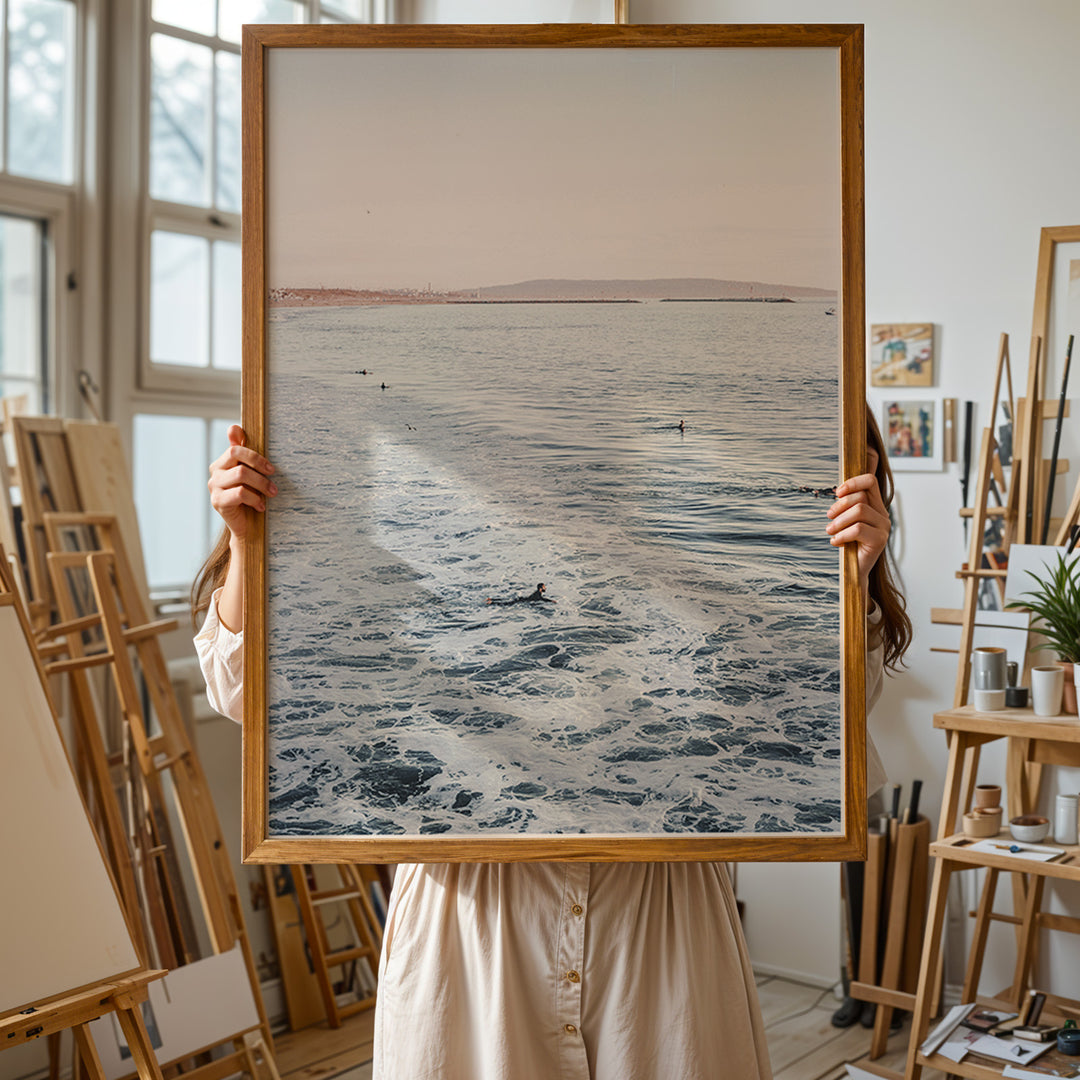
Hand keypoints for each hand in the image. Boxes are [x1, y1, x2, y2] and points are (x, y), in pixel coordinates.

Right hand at [208, 425, 276, 540]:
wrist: (247, 527)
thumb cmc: (252, 497)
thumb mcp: (251, 474)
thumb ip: (245, 453)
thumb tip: (234, 427)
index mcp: (223, 462)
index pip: (235, 448)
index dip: (253, 454)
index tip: (271, 468)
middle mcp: (215, 472)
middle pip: (236, 456)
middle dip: (260, 466)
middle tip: (274, 478)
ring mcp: (214, 487)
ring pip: (240, 474)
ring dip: (261, 484)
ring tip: (272, 494)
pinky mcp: (217, 502)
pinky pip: (240, 493)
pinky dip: (255, 499)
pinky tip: (261, 506)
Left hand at [827, 448, 889, 594]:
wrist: (854, 570)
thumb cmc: (849, 544)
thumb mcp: (846, 521)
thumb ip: (847, 506)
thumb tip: (839, 492)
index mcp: (876, 506)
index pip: (870, 481)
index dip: (853, 482)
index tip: (837, 493)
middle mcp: (883, 515)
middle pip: (861, 497)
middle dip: (839, 506)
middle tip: (829, 518)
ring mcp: (884, 528)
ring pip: (859, 511)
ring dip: (839, 521)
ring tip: (830, 531)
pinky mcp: (880, 540)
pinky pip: (858, 529)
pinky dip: (841, 534)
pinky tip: (836, 542)